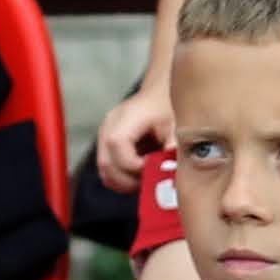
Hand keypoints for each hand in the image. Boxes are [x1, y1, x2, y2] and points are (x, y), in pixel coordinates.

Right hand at [93, 76, 172, 193]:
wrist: (159, 96)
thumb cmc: (167, 108)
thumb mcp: (176, 124)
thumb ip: (174, 145)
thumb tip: (174, 168)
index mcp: (124, 119)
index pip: (117, 148)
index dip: (135, 165)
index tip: (156, 167)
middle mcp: (108, 128)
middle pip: (107, 165)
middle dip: (130, 181)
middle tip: (153, 180)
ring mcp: (104, 138)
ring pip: (105, 173)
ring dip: (126, 183)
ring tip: (149, 177)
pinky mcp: (107, 148)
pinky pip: (109, 172)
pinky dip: (124, 180)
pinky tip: (143, 174)